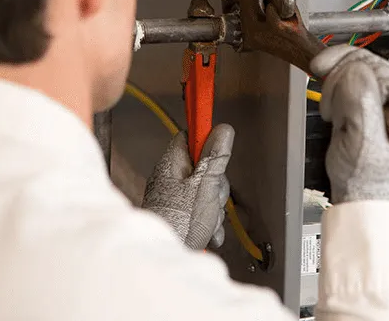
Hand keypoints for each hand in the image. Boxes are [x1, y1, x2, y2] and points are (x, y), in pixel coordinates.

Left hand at [142, 124, 233, 249]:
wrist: (166, 259)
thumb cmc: (178, 223)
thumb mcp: (205, 185)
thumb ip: (215, 157)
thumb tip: (222, 130)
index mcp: (172, 165)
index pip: (189, 137)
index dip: (206, 140)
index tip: (218, 146)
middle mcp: (171, 180)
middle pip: (205, 168)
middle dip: (217, 184)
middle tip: (212, 195)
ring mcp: (175, 199)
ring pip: (208, 192)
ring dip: (215, 207)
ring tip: (207, 218)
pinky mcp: (181, 217)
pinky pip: (203, 211)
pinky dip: (210, 222)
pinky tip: (207, 231)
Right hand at [311, 45, 388, 203]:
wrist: (357, 186)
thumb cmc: (366, 176)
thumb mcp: (364, 147)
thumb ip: (362, 107)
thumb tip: (356, 73)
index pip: (384, 75)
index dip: (355, 89)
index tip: (339, 108)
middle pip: (372, 64)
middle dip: (343, 84)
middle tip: (333, 110)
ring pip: (360, 61)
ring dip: (337, 81)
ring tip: (334, 109)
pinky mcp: (375, 89)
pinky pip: (353, 66)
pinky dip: (335, 75)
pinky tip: (330, 89)